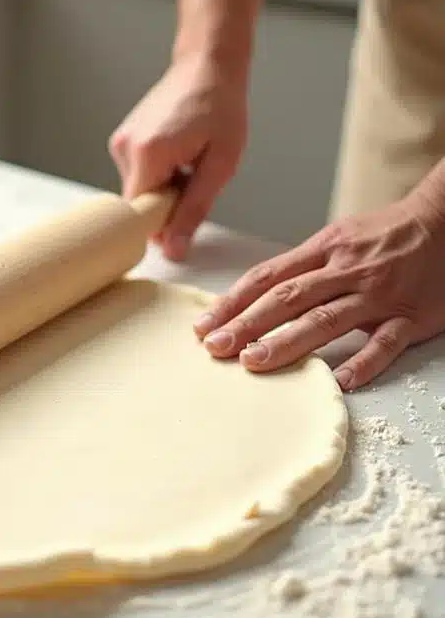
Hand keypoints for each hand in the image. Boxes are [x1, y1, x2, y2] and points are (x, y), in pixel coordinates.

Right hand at [109, 52, 247, 259]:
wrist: (208, 66)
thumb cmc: (220, 109)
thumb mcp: (220, 165)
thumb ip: (194, 210)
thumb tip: (173, 250)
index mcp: (148, 154)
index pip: (139, 216)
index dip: (163, 225)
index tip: (186, 214)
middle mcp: (125, 148)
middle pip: (139, 204)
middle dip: (167, 204)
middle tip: (196, 179)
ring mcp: (121, 142)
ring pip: (139, 191)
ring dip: (164, 189)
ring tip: (189, 162)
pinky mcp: (123, 139)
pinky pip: (137, 175)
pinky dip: (158, 175)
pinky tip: (177, 155)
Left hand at [194, 191, 444, 390]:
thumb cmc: (385, 235)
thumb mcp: (339, 238)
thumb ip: (302, 268)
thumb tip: (253, 297)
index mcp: (325, 249)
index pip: (268, 277)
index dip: (233, 301)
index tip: (204, 324)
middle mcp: (347, 270)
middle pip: (289, 298)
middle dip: (247, 324)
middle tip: (216, 348)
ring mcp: (379, 294)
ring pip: (327, 319)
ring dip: (289, 342)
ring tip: (255, 362)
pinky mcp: (412, 315)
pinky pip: (386, 342)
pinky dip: (364, 362)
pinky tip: (341, 382)